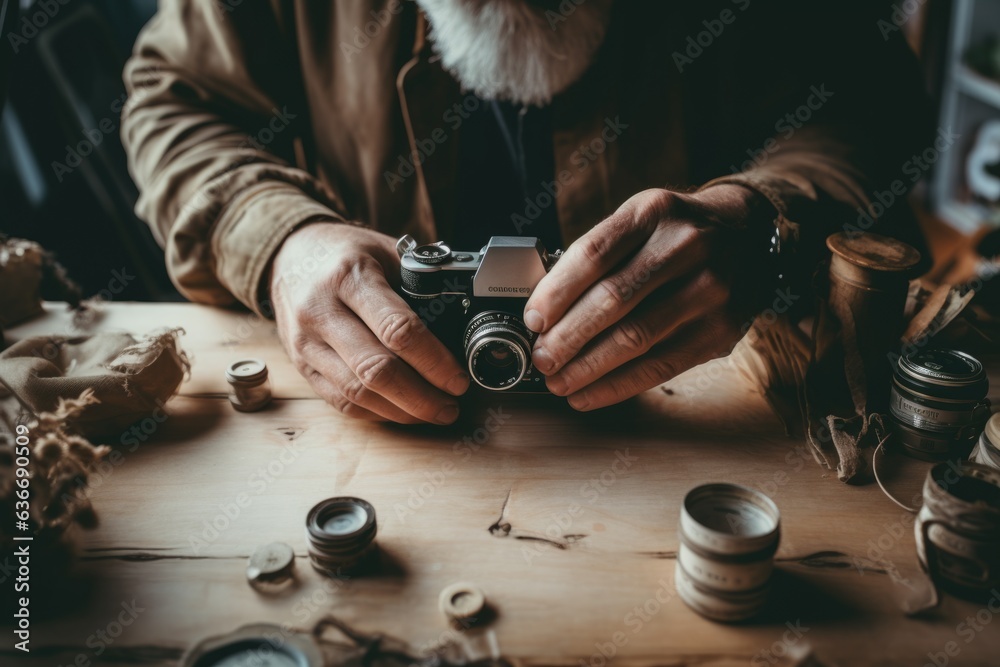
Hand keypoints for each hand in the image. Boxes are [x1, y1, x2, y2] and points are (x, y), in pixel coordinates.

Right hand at [269, 223, 468, 423]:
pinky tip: (401, 411)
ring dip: (401, 411)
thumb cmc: (345, 253)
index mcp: (349, 277)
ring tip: (433, 412)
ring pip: (357, 392)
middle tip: (451, 406)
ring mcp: (306, 343)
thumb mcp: (383, 250)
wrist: (289, 255)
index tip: (457, 378)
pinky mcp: (301, 366)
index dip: (434, 361)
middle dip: (421, 396)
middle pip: (376, 369)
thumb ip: (418, 282)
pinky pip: (341, 401)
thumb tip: (461, 323)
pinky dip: (376, 412)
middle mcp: (321, 312)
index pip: (396, 329)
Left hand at [523, 185, 772, 410]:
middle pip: (613, 300)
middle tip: (541, 358)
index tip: (533, 319)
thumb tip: (545, 308)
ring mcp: (710, 290)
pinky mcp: (721, 330)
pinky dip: (618, 386)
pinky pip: (660, 367)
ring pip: (635, 339)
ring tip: (559, 381)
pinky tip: (590, 394)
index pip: (594, 254)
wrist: (748, 234)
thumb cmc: (676, 231)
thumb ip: (599, 253)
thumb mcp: (641, 218)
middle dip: (567, 337)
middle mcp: (686, 247)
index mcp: (654, 212)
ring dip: (587, 368)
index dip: (557, 292)